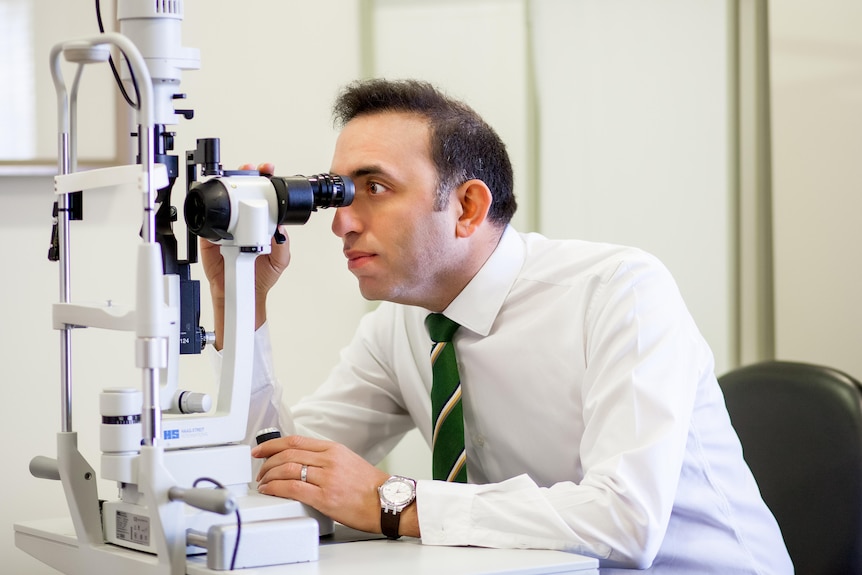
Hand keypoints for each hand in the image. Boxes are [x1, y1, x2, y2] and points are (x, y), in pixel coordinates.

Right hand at [199, 162, 288, 347]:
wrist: (243, 292)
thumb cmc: (260, 276)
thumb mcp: (280, 259)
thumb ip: (282, 242)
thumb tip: (280, 226)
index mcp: (262, 224)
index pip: (264, 198)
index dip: (265, 182)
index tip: (267, 171)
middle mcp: (244, 223)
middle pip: (242, 194)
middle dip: (245, 178)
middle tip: (248, 171)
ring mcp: (227, 228)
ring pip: (225, 203)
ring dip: (226, 189)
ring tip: (232, 179)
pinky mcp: (211, 237)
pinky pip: (206, 222)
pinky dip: (207, 212)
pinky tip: (213, 203)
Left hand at [253, 435, 394, 533]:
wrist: (387, 502)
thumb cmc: (369, 486)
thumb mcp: (348, 461)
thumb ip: (325, 458)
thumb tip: (301, 460)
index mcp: (333, 449)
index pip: (295, 441)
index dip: (272, 444)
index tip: (260, 450)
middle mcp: (329, 460)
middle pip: (287, 454)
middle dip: (267, 462)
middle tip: (260, 470)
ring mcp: (326, 478)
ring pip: (287, 469)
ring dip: (269, 476)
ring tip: (264, 483)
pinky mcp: (324, 498)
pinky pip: (292, 488)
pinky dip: (276, 488)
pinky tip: (270, 491)